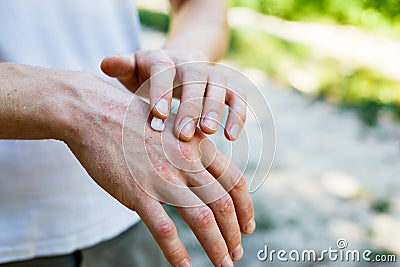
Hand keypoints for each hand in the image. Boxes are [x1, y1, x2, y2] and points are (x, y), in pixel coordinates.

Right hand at [61, 75, 254, 266]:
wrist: (94, 111)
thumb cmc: (132, 120)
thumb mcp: (172, 127)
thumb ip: (190, 149)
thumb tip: (202, 173)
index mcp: (197, 145)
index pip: (234, 181)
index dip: (246, 208)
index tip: (247, 226)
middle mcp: (186, 161)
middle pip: (223, 204)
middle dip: (234, 234)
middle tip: (237, 254)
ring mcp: (162, 176)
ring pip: (201, 219)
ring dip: (216, 246)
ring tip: (223, 265)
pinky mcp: (136, 191)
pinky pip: (163, 228)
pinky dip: (177, 252)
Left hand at [100, 49, 246, 141]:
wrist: (180, 62)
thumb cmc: (151, 74)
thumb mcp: (134, 68)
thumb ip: (122, 66)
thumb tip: (105, 63)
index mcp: (164, 60)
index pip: (163, 70)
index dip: (162, 91)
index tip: (159, 117)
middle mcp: (189, 64)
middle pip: (194, 78)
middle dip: (190, 105)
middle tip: (183, 134)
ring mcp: (210, 75)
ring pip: (218, 86)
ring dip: (215, 109)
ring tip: (208, 132)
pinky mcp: (226, 88)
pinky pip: (237, 98)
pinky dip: (237, 115)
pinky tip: (231, 136)